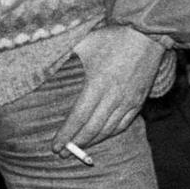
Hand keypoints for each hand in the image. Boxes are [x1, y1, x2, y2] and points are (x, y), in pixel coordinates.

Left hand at [52, 25, 168, 153]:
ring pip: (107, 130)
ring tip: (78, 148)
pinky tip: (100, 137)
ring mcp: (128, 101)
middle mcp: (113, 96)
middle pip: (91, 129)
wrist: (147, 36)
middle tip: (63, 152)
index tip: (55, 146)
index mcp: (97, 84)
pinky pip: (123, 125)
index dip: (66, 134)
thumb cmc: (113, 38)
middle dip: (75, 143)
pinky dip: (109, 134)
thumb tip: (42, 60)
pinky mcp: (138, 101)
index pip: (78, 117)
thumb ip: (65, 54)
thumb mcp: (86, 43)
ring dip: (92, 141)